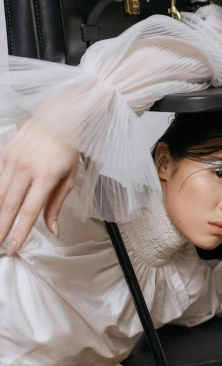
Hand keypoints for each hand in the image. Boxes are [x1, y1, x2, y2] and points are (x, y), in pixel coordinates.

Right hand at [0, 118, 78, 253]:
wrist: (58, 118)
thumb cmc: (67, 149)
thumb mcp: (69, 178)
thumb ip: (57, 205)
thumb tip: (53, 230)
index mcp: (46, 175)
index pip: (29, 211)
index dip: (20, 232)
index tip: (14, 247)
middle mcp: (26, 167)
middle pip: (9, 205)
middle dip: (1, 228)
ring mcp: (13, 159)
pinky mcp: (5, 153)